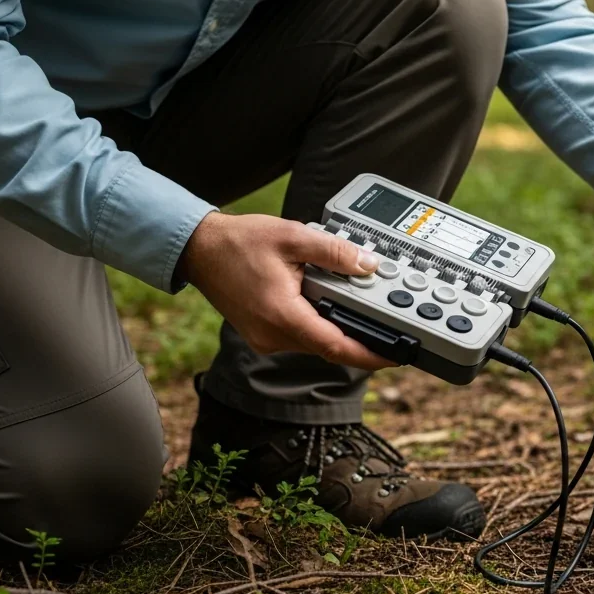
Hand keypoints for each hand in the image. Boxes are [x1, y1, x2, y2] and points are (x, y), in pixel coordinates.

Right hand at [178, 212, 394, 369]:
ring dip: (339, 330)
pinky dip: (320, 325)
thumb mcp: (293, 236)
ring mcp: (266, 338)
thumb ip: (334, 252)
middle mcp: (273, 335)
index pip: (335, 347)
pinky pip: (302, 336)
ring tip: (362, 310)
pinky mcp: (264, 334)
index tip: (393, 357)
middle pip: (330, 347)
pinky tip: (331, 306)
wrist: (199, 249)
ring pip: (316, 342)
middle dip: (361, 340)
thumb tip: (368, 264)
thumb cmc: (238, 243)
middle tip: (390, 329)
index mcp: (282, 315)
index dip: (369, 355)